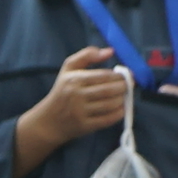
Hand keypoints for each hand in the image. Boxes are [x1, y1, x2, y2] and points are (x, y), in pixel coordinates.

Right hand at [14, 48, 135, 162]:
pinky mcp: (85, 126)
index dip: (119, 75)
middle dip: (124, 87)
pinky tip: (120, 109)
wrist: (49, 121)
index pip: (103, 76)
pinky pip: (107, 119)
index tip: (127, 75)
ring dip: (122, 100)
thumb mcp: (69, 68)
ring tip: (123, 96)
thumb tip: (110, 51)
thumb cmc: (62, 91)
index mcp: (74, 79)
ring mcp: (81, 112)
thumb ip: (87, 55)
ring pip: (110, 104)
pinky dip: (119, 114)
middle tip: (129, 86)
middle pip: (108, 90)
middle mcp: (77, 96)